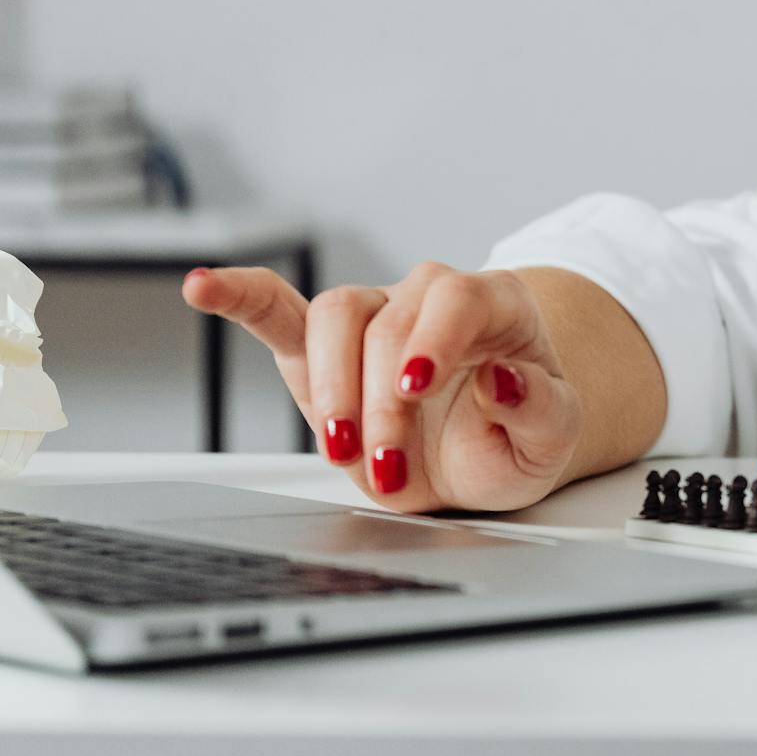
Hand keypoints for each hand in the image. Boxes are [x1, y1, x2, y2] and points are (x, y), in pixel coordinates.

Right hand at [182, 260, 585, 513]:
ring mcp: (374, 316)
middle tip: (392, 468)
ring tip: (343, 449)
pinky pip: (276, 306)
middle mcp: (430, 297)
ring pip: (335, 317)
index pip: (457, 299)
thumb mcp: (553, 438)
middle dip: (382, 405)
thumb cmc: (519, 433)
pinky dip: (239, 296)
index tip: (413, 390)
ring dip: (332, 389)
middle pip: (389, 324)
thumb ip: (542, 409)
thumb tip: (505, 379)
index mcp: (495, 305)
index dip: (432, 339)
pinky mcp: (322, 347)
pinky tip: (203, 287)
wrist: (488, 450)